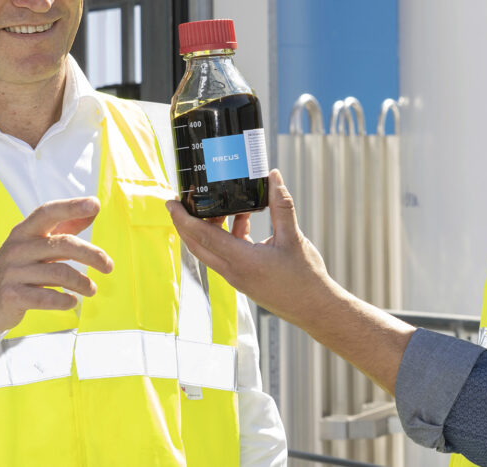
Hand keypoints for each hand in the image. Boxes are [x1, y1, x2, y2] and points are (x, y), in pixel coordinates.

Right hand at [0, 197, 113, 337]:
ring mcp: (13, 272)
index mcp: (25, 231)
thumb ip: (64, 227)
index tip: (94, 204)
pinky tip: (72, 301)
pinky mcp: (12, 296)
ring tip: (91, 289)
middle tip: (108, 266)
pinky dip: (64, 300)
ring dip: (82, 282)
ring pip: (59, 272)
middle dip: (92, 255)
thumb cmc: (18, 267)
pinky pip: (46, 298)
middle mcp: (18, 248)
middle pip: (63, 244)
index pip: (48, 212)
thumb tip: (93, 209)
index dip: (72, 206)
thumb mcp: (35, 244)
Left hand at [166, 170, 338, 327]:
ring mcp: (237, 278)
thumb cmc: (305, 278)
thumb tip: (273, 177)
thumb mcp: (294, 237)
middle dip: (186, 222)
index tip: (170, 203)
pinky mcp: (244, 280)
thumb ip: (281, 205)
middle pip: (197, 245)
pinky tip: (243, 222)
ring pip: (211, 250)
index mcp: (242, 261)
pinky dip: (228, 237)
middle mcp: (234, 271)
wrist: (315, 309)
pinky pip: (226, 255)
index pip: (202, 236)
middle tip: (183, 201)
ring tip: (224, 206)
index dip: (183, 218)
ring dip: (211, 228)